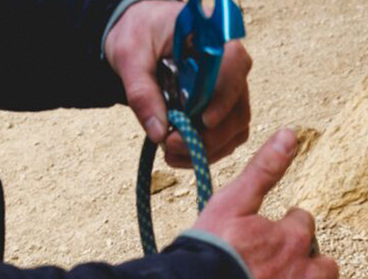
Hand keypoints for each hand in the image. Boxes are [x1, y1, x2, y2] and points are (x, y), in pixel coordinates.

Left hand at [104, 0, 250, 167]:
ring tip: (171, 153)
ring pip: (234, 132)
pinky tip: (179, 154)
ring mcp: (232, 95)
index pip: (234, 69)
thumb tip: (158, 133)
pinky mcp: (225, 114)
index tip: (204, 121)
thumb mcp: (130, 56)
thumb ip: (141, 91)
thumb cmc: (140, 35)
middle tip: (171, 145)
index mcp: (214, 41)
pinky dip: (204, 152)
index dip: (224, 98)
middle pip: (237, 112)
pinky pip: (225, 140)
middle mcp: (233, 70)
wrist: (142, 40)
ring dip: (206, 150)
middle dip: (208, 137)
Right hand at [195, 129, 349, 278]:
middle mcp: (309, 275)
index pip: (305, 224)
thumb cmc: (209, 255)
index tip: (264, 240)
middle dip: (309, 264)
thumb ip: (264, 169)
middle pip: (327, 264)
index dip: (284, 231)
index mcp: (294, 238)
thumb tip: (292, 132)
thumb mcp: (232, 203)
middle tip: (276, 273)